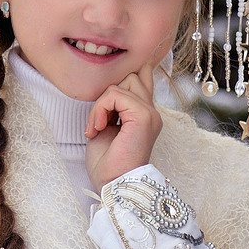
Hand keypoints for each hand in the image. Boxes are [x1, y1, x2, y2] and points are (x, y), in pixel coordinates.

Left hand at [84, 64, 163, 188]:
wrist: (113, 184)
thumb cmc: (107, 164)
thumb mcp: (107, 127)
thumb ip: (113, 106)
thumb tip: (112, 86)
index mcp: (145, 115)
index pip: (145, 78)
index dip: (137, 67)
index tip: (132, 63)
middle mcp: (152, 112)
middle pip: (131, 76)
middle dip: (108, 94)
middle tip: (98, 121)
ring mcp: (150, 113)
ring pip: (122, 83)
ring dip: (101, 104)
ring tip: (96, 127)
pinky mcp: (143, 116)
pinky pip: (115, 94)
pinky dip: (99, 110)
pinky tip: (97, 128)